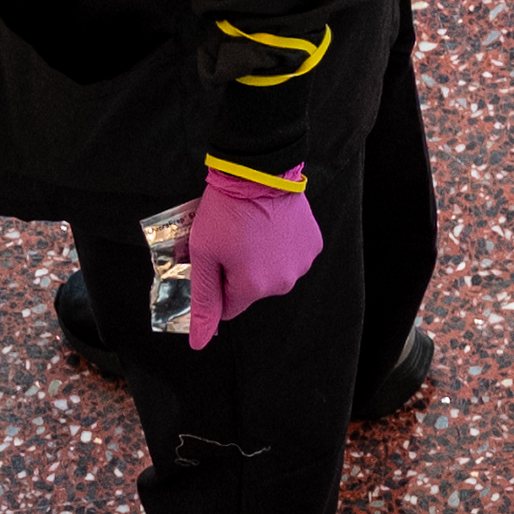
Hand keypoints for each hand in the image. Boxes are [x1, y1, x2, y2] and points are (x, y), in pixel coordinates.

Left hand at [184, 168, 321, 348]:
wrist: (259, 170)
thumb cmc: (227, 210)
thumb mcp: (203, 254)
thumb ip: (204, 301)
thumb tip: (199, 342)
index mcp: (253, 288)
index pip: (229, 307)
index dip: (217, 283)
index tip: (216, 258)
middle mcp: (282, 283)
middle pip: (253, 290)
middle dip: (240, 271)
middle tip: (232, 239)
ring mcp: (302, 263)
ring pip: (274, 274)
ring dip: (262, 258)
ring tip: (253, 229)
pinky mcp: (314, 245)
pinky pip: (292, 256)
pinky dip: (281, 246)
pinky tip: (272, 225)